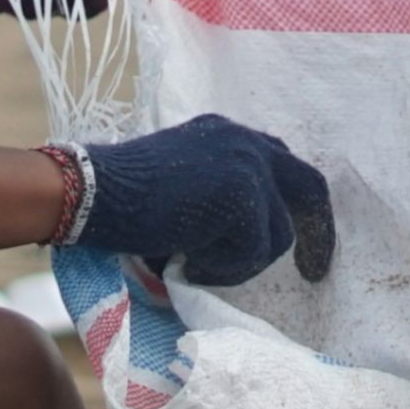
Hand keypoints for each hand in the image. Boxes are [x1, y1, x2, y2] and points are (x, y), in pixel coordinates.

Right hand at [56, 117, 333, 285]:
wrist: (92, 193)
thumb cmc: (121, 199)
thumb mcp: (181, 184)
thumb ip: (221, 195)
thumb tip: (252, 239)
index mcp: (230, 136)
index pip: (286, 168)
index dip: (298, 205)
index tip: (305, 242)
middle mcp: (246, 142)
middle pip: (309, 187)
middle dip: (317, 232)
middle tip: (315, 272)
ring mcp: (248, 166)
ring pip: (276, 236)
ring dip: (241, 261)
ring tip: (195, 260)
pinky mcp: (243, 195)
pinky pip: (252, 253)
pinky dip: (223, 269)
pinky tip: (186, 260)